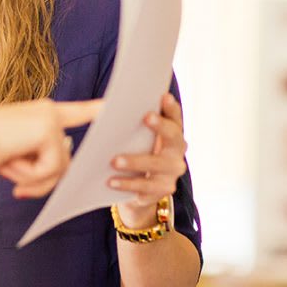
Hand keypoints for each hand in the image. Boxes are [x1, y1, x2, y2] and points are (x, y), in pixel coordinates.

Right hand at [0, 98, 101, 198]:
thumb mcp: (17, 155)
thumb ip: (41, 158)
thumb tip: (63, 166)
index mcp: (41, 112)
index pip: (78, 111)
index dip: (98, 110)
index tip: (118, 106)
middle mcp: (50, 111)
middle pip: (64, 159)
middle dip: (41, 181)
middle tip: (17, 189)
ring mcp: (51, 119)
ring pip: (59, 168)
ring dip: (32, 178)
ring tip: (7, 167)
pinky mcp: (49, 130)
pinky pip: (51, 169)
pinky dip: (29, 175)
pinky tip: (10, 163)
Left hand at [108, 93, 186, 224]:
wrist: (140, 187)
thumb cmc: (137, 151)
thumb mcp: (137, 136)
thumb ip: (132, 123)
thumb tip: (108, 107)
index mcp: (172, 133)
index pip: (175, 117)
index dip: (171, 107)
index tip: (163, 96)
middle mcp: (177, 152)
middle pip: (174, 137)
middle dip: (160, 126)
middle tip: (146, 117)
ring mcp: (172, 173)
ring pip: (156, 165)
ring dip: (135, 162)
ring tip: (114, 161)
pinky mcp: (162, 190)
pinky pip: (145, 188)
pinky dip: (127, 184)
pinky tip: (111, 181)